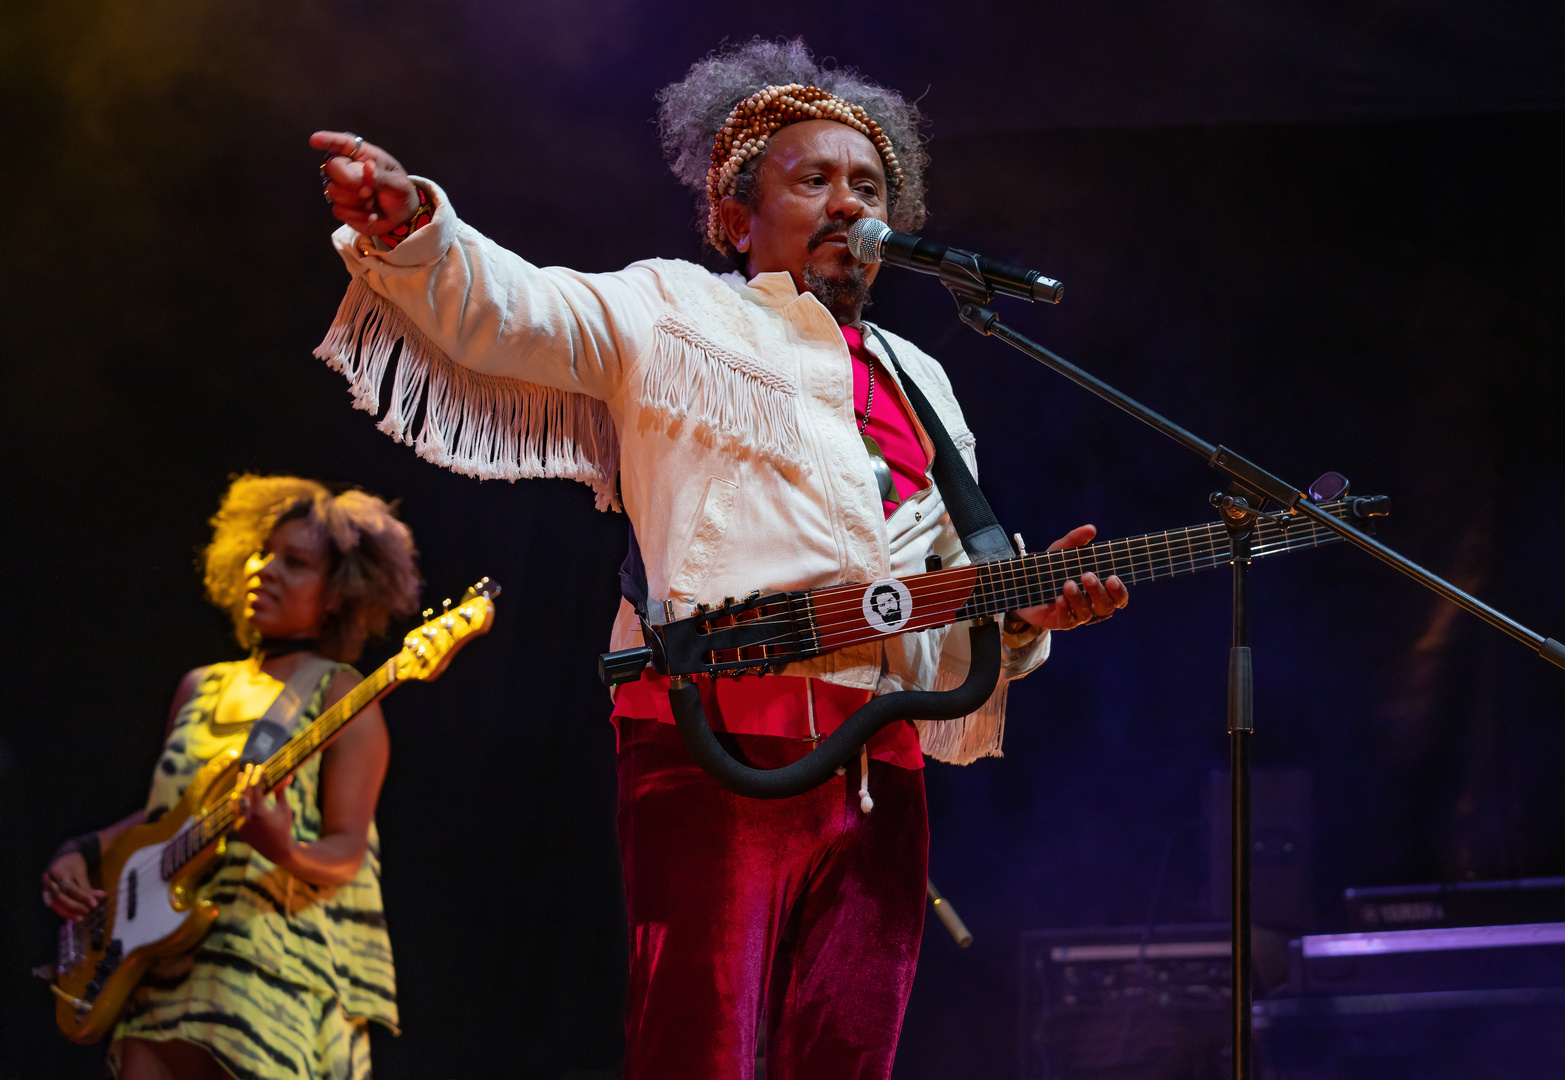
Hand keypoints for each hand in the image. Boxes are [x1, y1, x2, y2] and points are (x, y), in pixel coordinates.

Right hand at [42, 850, 102, 918]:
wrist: (62, 856)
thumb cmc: (74, 863)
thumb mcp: (81, 872)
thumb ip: (86, 887)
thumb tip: (98, 900)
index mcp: (58, 872)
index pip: (70, 888)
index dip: (82, 897)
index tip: (95, 904)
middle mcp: (48, 880)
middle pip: (60, 897)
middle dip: (74, 906)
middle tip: (89, 910)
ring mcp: (45, 887)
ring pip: (54, 903)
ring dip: (68, 912)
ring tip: (81, 918)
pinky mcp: (46, 893)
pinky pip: (54, 904)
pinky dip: (63, 911)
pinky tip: (73, 917)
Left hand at [234, 765, 296, 867]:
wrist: (277, 850)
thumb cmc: (284, 828)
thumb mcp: (285, 810)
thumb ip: (281, 793)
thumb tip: (287, 776)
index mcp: (259, 812)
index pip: (255, 788)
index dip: (257, 776)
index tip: (259, 766)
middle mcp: (247, 817)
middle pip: (243, 792)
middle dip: (246, 778)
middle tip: (248, 766)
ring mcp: (240, 824)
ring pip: (235, 801)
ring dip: (238, 788)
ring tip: (240, 776)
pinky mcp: (238, 829)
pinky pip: (234, 812)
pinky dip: (235, 801)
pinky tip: (237, 793)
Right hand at [310, 130, 418, 235]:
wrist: (402, 219)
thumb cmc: (401, 194)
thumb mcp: (399, 185)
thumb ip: (383, 178)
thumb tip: (368, 167)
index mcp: (364, 156)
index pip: (343, 143)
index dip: (328, 140)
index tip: (315, 140)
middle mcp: (350, 169)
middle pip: (332, 166)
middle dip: (349, 180)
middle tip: (368, 190)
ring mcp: (343, 188)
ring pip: (333, 190)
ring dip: (356, 200)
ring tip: (372, 201)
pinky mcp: (342, 207)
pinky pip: (338, 209)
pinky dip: (357, 215)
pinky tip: (370, 214)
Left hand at [1013, 524, 1128, 632]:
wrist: (1024, 584)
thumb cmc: (1051, 568)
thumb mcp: (1061, 551)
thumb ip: (1075, 539)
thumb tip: (1091, 528)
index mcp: (1099, 590)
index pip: (1118, 597)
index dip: (1119, 591)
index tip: (1112, 578)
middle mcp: (1091, 605)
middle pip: (1105, 606)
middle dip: (1098, 592)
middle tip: (1087, 575)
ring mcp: (1076, 615)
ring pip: (1086, 613)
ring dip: (1078, 598)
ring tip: (1068, 584)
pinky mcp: (1059, 622)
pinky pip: (1066, 619)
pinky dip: (1064, 609)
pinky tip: (1059, 599)